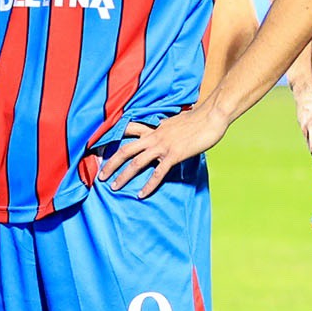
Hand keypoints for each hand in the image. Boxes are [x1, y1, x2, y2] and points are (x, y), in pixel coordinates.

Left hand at [95, 99, 233, 195]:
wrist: (212, 116)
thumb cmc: (199, 118)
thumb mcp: (177, 121)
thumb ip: (167, 128)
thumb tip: (165, 130)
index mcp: (155, 128)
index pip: (128, 130)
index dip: (113, 137)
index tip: (99, 145)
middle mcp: (155, 137)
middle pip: (125, 150)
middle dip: (111, 163)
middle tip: (100, 175)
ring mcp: (163, 146)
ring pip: (137, 162)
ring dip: (123, 175)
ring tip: (114, 187)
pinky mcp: (174, 155)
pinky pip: (158, 173)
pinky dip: (148, 185)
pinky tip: (141, 194)